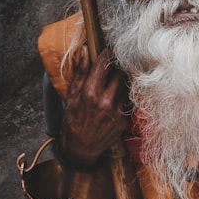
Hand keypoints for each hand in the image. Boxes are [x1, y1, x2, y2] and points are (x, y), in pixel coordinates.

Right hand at [59, 47, 128, 166]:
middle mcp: (105, 102)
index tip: (107, 49)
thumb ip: (80, 74)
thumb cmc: (73, 121)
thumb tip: (85, 52)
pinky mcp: (124, 120)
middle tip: (113, 64)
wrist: (81, 149)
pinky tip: (115, 96)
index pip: (103, 66)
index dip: (106, 54)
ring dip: (121, 80)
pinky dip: (122, 95)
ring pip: (126, 86)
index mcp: (90, 94)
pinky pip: (127, 101)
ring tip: (114, 80)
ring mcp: (117, 112)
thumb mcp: (71, 97)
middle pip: (120, 73)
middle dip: (116, 67)